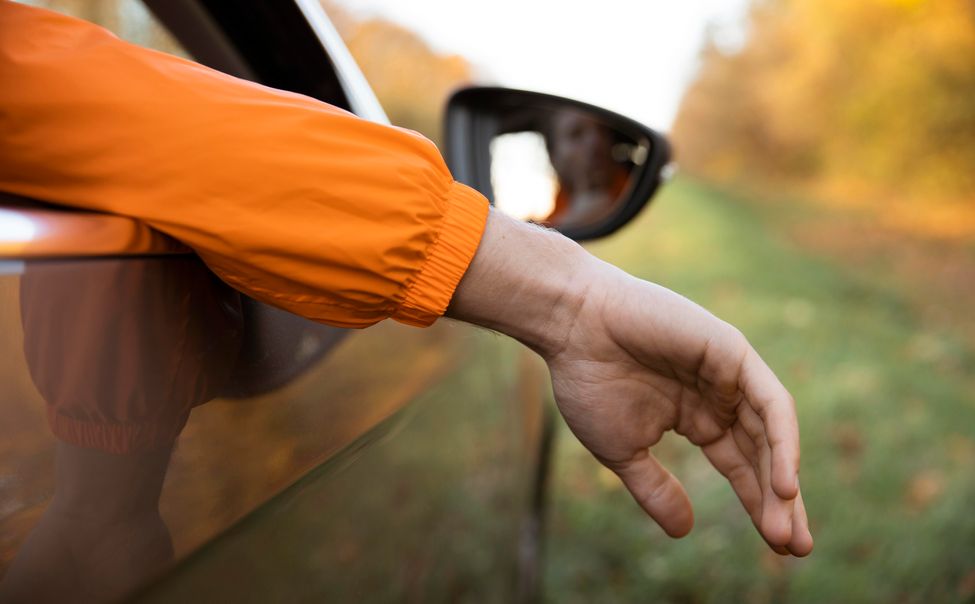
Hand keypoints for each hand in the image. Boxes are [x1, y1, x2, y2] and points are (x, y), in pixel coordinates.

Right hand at [546, 266, 811, 554]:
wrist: (572, 326)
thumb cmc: (589, 381)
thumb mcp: (623, 452)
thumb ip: (655, 489)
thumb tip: (684, 532)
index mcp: (697, 417)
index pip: (740, 466)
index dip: (757, 503)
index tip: (779, 548)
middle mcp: (720, 396)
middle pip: (763, 454)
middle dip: (780, 501)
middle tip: (794, 547)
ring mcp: (730, 373)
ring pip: (771, 432)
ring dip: (782, 479)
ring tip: (786, 526)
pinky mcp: (733, 351)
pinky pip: (771, 402)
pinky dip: (783, 441)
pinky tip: (783, 482)